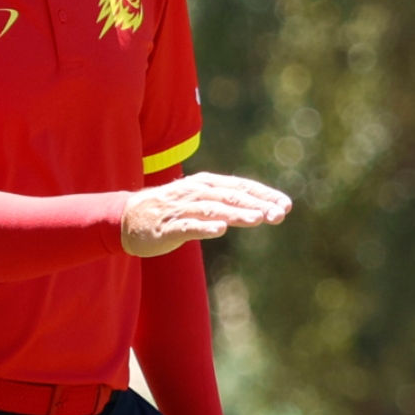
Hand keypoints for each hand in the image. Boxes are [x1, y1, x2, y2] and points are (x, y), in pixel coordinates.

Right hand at [121, 173, 290, 257]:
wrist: (127, 218)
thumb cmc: (169, 210)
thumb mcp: (199, 200)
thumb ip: (226, 203)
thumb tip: (262, 208)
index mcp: (205, 184)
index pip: (240, 186)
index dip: (264, 194)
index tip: (286, 205)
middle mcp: (195, 192)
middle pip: (231, 196)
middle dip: (257, 204)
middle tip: (279, 214)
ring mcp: (181, 209)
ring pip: (213, 209)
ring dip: (236, 213)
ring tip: (258, 219)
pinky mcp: (168, 226)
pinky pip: (188, 226)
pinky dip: (205, 226)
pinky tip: (220, 230)